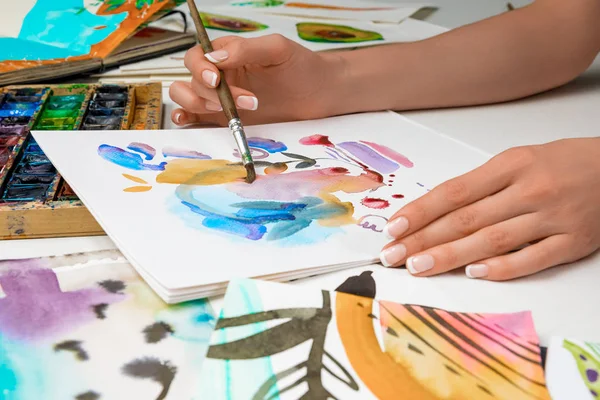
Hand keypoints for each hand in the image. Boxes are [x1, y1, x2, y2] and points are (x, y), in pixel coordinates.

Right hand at [169, 34, 344, 126]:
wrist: (319, 93)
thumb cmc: (301, 66)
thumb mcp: (277, 49)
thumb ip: (246, 49)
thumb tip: (215, 58)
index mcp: (227, 53)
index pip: (197, 56)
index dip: (200, 68)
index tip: (217, 79)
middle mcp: (220, 74)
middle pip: (191, 80)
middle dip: (211, 93)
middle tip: (247, 101)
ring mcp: (220, 98)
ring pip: (187, 98)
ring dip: (200, 105)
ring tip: (233, 111)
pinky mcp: (224, 118)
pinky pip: (196, 117)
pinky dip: (185, 117)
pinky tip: (187, 120)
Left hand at [380, 138, 599, 279]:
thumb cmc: (562, 164)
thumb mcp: (518, 160)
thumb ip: (480, 185)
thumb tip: (435, 211)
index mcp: (511, 165)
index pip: (455, 192)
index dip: (421, 212)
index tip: (394, 228)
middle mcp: (530, 190)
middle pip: (466, 219)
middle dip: (424, 239)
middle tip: (394, 255)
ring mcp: (552, 217)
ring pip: (492, 241)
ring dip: (450, 256)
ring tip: (419, 267)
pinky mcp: (573, 242)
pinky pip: (533, 259)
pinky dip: (502, 268)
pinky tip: (474, 274)